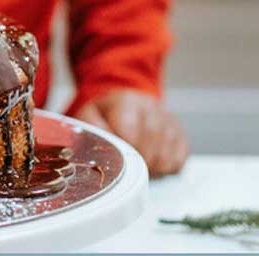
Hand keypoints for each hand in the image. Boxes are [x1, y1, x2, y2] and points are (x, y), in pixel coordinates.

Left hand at [74, 89, 188, 176]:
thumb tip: (103, 145)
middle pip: (151, 144)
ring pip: (166, 155)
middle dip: (139, 162)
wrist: (125, 105)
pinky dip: (166, 169)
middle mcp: (152, 108)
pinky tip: (152, 163)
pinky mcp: (181, 135)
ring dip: (152, 167)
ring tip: (138, 166)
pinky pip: (179, 160)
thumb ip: (93, 128)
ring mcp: (169, 121)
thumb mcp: (90, 114)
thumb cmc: (106, 114)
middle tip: (128, 170)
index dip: (125, 150)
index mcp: (127, 100)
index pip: (130, 130)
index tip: (118, 161)